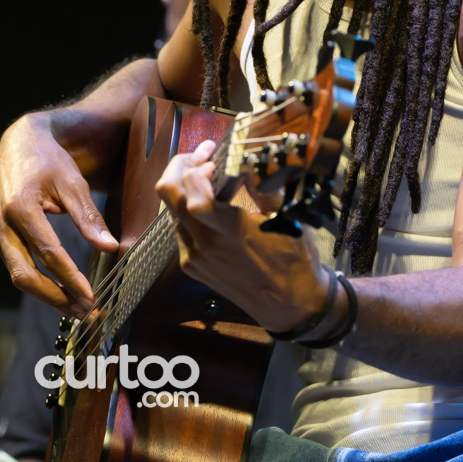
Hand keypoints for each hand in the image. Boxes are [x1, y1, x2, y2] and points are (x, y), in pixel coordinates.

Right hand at [0, 114, 117, 316]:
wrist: (17, 144)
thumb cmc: (48, 160)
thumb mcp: (72, 182)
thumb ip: (89, 217)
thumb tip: (110, 248)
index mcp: (19, 208)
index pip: (48, 253)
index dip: (70, 278)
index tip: (92, 297)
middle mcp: (1, 225)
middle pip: (25, 276)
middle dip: (56, 298)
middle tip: (86, 312)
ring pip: (19, 276)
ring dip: (49, 295)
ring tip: (79, 309)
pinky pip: (17, 267)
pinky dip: (40, 283)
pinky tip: (63, 292)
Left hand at [155, 140, 330, 333]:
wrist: (289, 305)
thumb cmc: (294, 259)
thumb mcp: (288, 218)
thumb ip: (263, 188)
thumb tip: (246, 161)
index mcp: (230, 230)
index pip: (192, 192)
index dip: (196, 166)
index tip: (214, 156)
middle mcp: (204, 243)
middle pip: (167, 194)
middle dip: (180, 166)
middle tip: (202, 156)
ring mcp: (193, 256)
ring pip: (172, 210)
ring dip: (185, 189)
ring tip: (211, 178)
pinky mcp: (191, 266)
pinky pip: (180, 228)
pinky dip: (190, 211)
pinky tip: (212, 209)